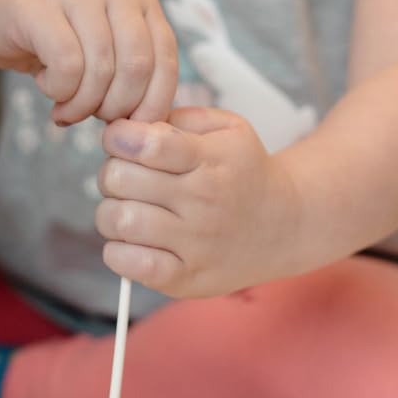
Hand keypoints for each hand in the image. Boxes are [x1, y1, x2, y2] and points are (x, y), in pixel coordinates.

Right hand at [0, 0, 178, 124]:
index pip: (165, 61)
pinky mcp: (40, 6)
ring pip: (101, 69)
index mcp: (144, 2)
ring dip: (82, 105)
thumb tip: (153, 126)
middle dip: (115, 108)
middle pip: (136, 67)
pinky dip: (59, 90)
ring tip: (66, 108)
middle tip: (93, 117)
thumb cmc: (58, 48)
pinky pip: (67, 64)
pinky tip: (47, 86)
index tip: (129, 127)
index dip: (151, 105)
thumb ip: (136, 82)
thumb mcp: (108, 62)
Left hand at [95, 107, 302, 297]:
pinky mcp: (185, 278)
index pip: (146, 144)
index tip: (121, 139)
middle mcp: (202, 201)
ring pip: (119, 221)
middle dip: (112, 171)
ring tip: (129, 206)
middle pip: (121, 179)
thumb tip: (130, 127)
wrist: (286, 226)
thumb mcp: (227, 128)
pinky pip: (128, 263)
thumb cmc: (244, 171)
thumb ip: (178, 118)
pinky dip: (117, 250)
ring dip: (111, 210)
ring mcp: (194, 244)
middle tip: (125, 175)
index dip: (119, 137)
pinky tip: (133, 239)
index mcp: (210, 160)